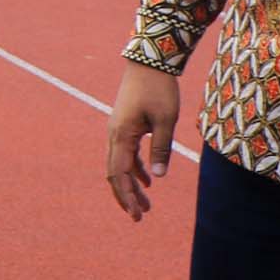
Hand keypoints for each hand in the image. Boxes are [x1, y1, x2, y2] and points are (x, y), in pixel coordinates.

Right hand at [107, 62, 182, 220]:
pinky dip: (136, 169)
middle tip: (139, 217)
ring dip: (132, 185)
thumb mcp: (165, 120)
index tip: (135, 214)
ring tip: (146, 205)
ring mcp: (118, 131)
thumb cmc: (158, 89)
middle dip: (126, 197)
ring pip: (120, 165)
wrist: (149, 61)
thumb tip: (159, 177)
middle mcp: (114, 136)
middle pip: (115, 174)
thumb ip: (161, 148)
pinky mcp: (125, 126)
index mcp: (121, 136)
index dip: (126, 196)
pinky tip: (150, 179)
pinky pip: (126, 154)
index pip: (119, 174)